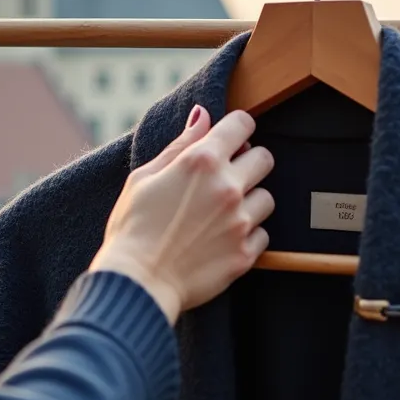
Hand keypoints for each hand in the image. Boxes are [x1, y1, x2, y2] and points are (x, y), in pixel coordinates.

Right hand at [90, 105, 274, 323]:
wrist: (137, 283)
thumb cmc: (132, 229)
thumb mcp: (144, 178)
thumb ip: (180, 145)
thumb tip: (203, 116)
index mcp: (201, 162)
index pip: (242, 124)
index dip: (237, 128)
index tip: (231, 138)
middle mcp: (227, 187)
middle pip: (264, 158)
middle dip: (248, 162)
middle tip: (227, 177)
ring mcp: (240, 222)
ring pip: (267, 198)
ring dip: (249, 201)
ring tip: (221, 214)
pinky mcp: (245, 254)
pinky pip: (263, 234)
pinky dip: (248, 235)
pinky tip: (222, 239)